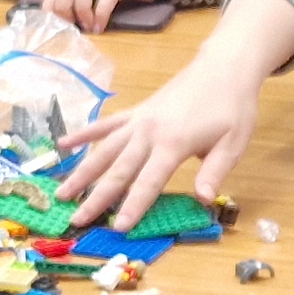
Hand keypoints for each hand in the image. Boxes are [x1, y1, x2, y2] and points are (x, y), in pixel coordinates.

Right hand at [62, 0, 293, 228]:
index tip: (118, 228)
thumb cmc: (232, 107)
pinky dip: (84, 134)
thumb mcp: (233, 142)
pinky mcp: (137, 112)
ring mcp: (139, 120)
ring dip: (81, 172)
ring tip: (60, 193)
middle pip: (118, 170)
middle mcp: (149, 132)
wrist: (224, 66)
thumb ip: (215, 171)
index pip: (149, 181)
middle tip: (76, 219)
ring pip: (104, 149)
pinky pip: (106, 124)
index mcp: (173, 143)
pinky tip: (63, 144)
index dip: (134, 206)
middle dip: (97, 197)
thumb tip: (202, 199)